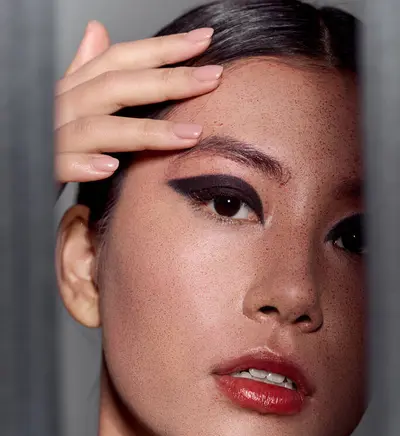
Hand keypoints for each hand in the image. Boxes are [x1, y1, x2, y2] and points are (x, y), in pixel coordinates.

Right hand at [55, 21, 220, 185]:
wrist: (15, 164)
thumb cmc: (44, 134)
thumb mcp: (67, 99)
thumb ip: (85, 70)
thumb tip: (99, 32)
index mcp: (75, 88)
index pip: (121, 59)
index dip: (162, 50)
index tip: (204, 43)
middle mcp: (63, 106)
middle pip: (116, 86)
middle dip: (167, 81)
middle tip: (212, 78)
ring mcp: (51, 136)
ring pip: (98, 127)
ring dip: (144, 132)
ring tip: (189, 135)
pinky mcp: (40, 167)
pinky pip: (60, 164)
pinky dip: (82, 164)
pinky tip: (110, 168)